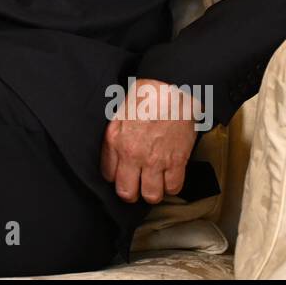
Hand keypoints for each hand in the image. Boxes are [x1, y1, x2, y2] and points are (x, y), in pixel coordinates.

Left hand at [100, 77, 197, 203]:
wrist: (172, 89)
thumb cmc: (145, 97)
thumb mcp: (118, 114)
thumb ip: (113, 137)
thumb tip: (111, 155)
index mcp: (115, 141)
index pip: (108, 175)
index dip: (116, 177)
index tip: (122, 174)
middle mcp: (132, 154)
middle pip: (127, 193)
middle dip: (131, 193)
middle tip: (137, 186)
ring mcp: (155, 159)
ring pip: (151, 196)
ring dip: (153, 192)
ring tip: (154, 182)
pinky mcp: (177, 161)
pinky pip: (173, 188)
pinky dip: (172, 186)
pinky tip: (169, 176)